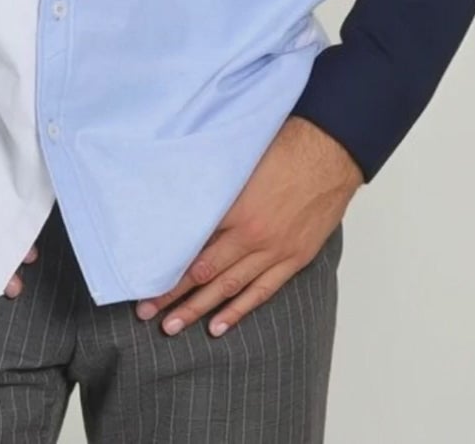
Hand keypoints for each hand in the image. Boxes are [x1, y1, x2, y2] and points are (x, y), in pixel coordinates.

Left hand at [132, 115, 362, 338]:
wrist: (330, 153)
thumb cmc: (284, 147)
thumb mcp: (239, 162)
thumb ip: (214, 188)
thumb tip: (182, 202)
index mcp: (234, 207)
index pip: (191, 245)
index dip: (167, 266)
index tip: (144, 280)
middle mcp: (251, 234)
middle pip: (204, 271)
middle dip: (173, 295)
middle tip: (145, 313)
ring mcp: (275, 249)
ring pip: (230, 287)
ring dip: (199, 309)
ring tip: (173, 326)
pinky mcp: (294, 257)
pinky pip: (263, 290)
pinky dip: (240, 309)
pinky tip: (219, 325)